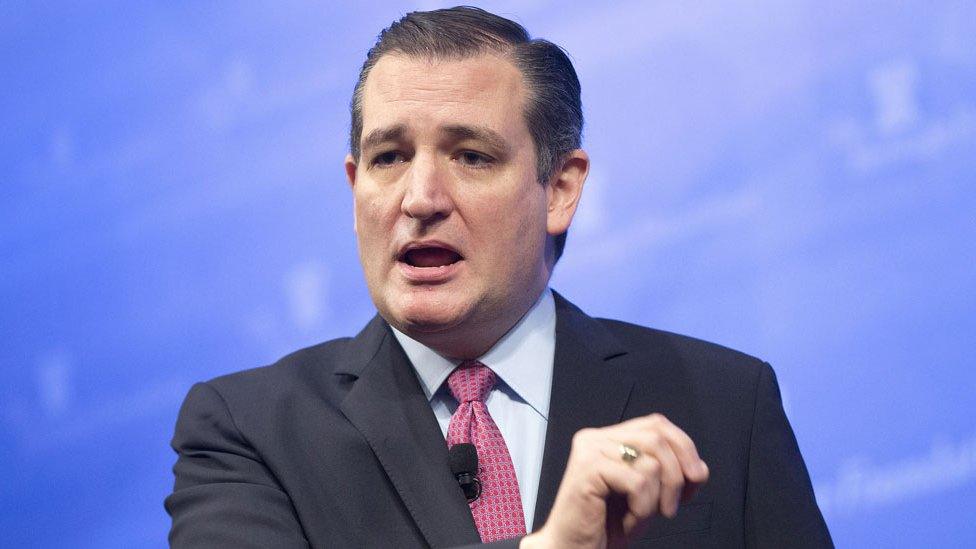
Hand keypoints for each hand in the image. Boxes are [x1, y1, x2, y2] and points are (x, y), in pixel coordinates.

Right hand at [521, 414, 708, 548]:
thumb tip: (700, 467)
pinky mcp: (587, 468)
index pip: (657, 424)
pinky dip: (643, 507)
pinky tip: (629, 519)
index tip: (693, 482)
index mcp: (609, 438)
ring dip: (657, 496)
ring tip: (642, 516)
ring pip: (651, 459)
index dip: (684, 449)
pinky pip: (637, 481)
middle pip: (658, 436)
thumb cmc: (606, 526)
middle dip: (677, 474)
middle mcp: (596, 438)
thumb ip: (669, 474)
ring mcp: (590, 450)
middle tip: (672, 506)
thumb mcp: (648, 496)